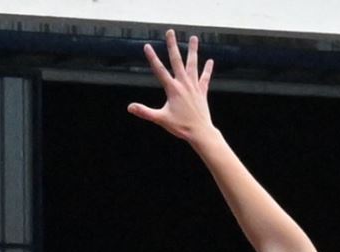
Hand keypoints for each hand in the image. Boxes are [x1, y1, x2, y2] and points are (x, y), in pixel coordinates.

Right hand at [128, 30, 219, 146]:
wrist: (200, 132)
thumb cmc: (181, 127)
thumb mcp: (161, 119)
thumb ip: (145, 112)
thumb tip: (130, 107)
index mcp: (173, 89)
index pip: (159, 70)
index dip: (152, 58)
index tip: (147, 46)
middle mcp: (184, 84)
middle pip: (177, 60)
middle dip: (172, 45)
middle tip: (170, 32)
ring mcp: (194, 86)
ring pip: (193, 64)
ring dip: (192, 50)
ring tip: (193, 38)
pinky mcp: (202, 91)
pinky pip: (205, 77)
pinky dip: (207, 69)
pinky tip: (209, 60)